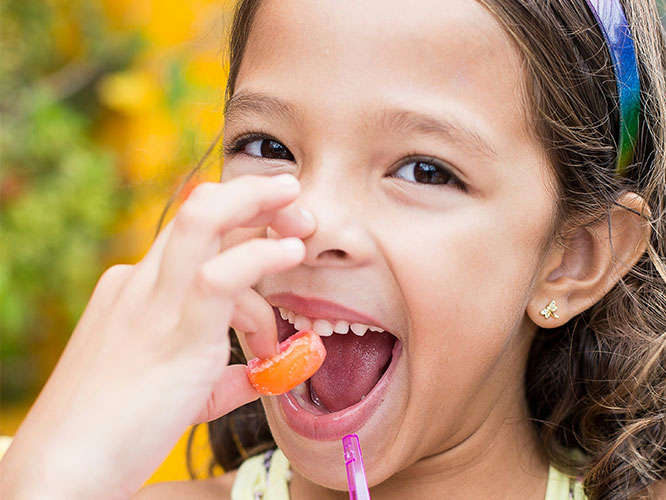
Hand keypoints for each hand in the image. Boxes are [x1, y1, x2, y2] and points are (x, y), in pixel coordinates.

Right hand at [0, 174, 314, 498]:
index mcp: (137, 289)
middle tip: (296, 202)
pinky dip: (261, 257)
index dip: (241, 222)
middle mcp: (141, 282)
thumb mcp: (178, 390)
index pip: (193, 235)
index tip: (281, 234)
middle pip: (198, 210)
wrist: (69, 466)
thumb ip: (223, 376)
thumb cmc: (118, 429)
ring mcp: (154, 301)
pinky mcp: (175, 331)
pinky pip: (220, 276)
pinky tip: (291, 254)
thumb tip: (262, 375)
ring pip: (202, 219)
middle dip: (251, 194)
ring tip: (303, 218)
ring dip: (257, 204)